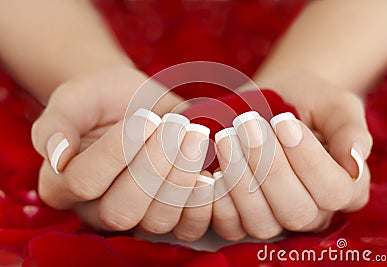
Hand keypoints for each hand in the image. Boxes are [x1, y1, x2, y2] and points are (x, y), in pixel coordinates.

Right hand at [31, 65, 212, 239]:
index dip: (117, 152)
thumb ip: (56, 125)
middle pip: (122, 211)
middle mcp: (97, 208)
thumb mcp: (73, 100)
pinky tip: (208, 167)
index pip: (84, 182)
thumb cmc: (99, 100)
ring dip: (181, 178)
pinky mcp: (169, 212)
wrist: (132, 101)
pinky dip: (202, 201)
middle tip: (174, 126)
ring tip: (194, 135)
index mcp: (63, 184)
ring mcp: (137, 214)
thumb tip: (56, 156)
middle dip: (153, 166)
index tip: (145, 118)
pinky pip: (187, 226)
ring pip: (158, 220)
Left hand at [213, 69, 370, 238]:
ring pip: (262, 222)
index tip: (284, 122)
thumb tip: (354, 164)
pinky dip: (219, 202)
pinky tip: (212, 170)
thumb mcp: (335, 106)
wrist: (276, 99)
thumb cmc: (308, 101)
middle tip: (248, 124)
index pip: (334, 191)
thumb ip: (350, 132)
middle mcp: (313, 211)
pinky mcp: (244, 216)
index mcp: (345, 188)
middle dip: (269, 167)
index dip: (309, 161)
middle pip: (296, 211)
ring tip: (226, 137)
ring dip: (241, 181)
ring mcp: (276, 217)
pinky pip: (232, 227)